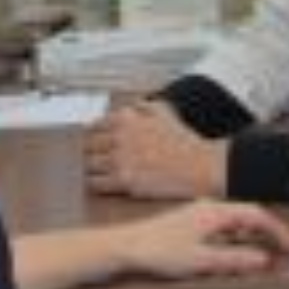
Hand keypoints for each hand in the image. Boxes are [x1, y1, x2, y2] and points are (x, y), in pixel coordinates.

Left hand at [85, 98, 225, 198]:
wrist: (199, 165)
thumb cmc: (183, 140)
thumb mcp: (163, 110)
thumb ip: (141, 105)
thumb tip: (126, 106)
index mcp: (126, 118)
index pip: (94, 126)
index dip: (95, 136)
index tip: (97, 142)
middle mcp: (119, 136)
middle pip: (88, 146)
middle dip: (93, 152)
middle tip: (98, 158)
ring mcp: (120, 159)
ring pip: (89, 165)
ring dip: (95, 168)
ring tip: (102, 172)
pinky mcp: (123, 180)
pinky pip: (95, 183)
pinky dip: (97, 184)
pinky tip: (106, 183)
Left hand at [113, 199, 288, 277]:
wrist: (123, 247)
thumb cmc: (159, 251)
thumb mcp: (201, 260)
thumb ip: (234, 259)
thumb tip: (263, 259)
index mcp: (215, 211)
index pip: (257, 215)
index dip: (278, 230)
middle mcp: (208, 208)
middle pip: (248, 216)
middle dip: (268, 234)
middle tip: (285, 251)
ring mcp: (197, 214)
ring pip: (234, 223)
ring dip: (251, 238)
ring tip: (263, 255)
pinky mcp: (188, 224)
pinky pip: (220, 229)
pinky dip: (234, 241)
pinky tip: (232, 254)